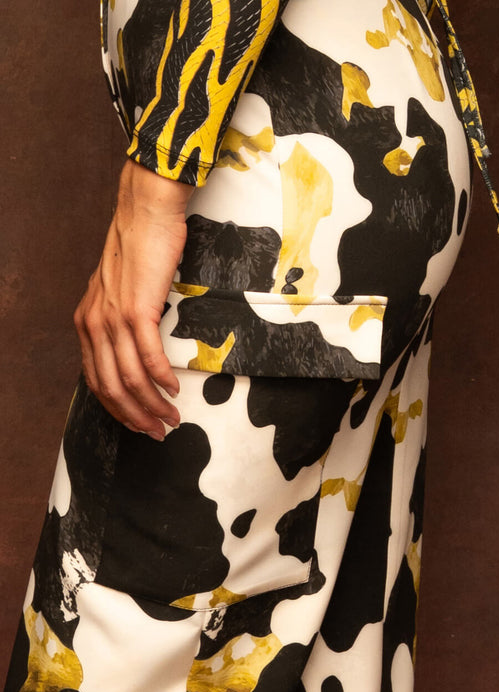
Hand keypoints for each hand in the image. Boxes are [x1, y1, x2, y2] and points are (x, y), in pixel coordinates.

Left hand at [74, 159, 194, 439]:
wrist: (145, 213)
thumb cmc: (138, 248)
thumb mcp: (118, 291)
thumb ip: (119, 320)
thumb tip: (136, 348)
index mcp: (86, 323)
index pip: (95, 381)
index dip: (117, 409)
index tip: (138, 424)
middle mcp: (93, 324)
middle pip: (110, 387)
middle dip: (135, 416)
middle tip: (157, 432)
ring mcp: (113, 319)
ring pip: (128, 378)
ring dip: (151, 404)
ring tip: (171, 417)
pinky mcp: (137, 310)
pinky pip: (147, 357)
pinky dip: (161, 379)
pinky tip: (174, 389)